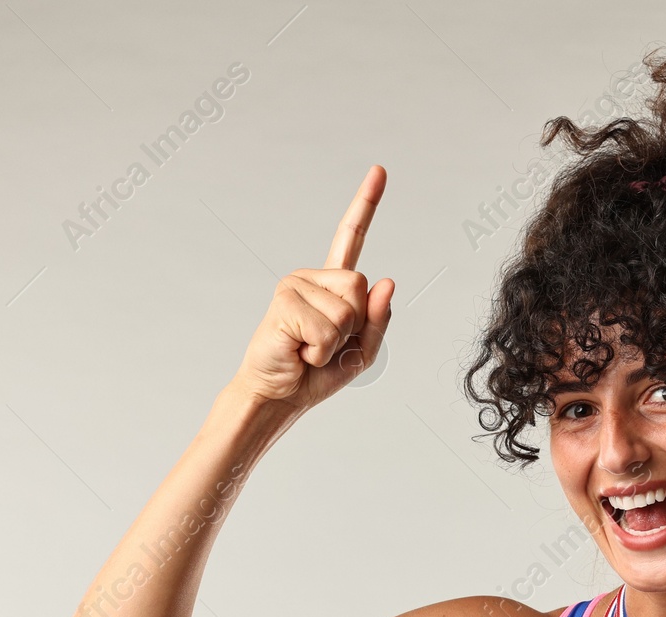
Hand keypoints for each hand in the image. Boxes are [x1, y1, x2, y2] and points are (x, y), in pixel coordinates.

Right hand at [232, 165, 395, 406]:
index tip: (379, 170)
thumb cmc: (315, 373)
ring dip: (335, 340)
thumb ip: (378, 319)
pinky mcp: (283, 301)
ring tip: (309, 348)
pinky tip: (299, 350)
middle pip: (361, 286)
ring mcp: (294, 285)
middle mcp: (312, 277)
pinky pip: (327, 327)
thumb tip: (387, 281)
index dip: (365, 204)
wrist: (279, 396)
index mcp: (331, 285)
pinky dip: (320, 349)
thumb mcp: (361, 351)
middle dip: (353, 325)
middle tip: (324, 344)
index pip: (351, 238)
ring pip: (347, 309)